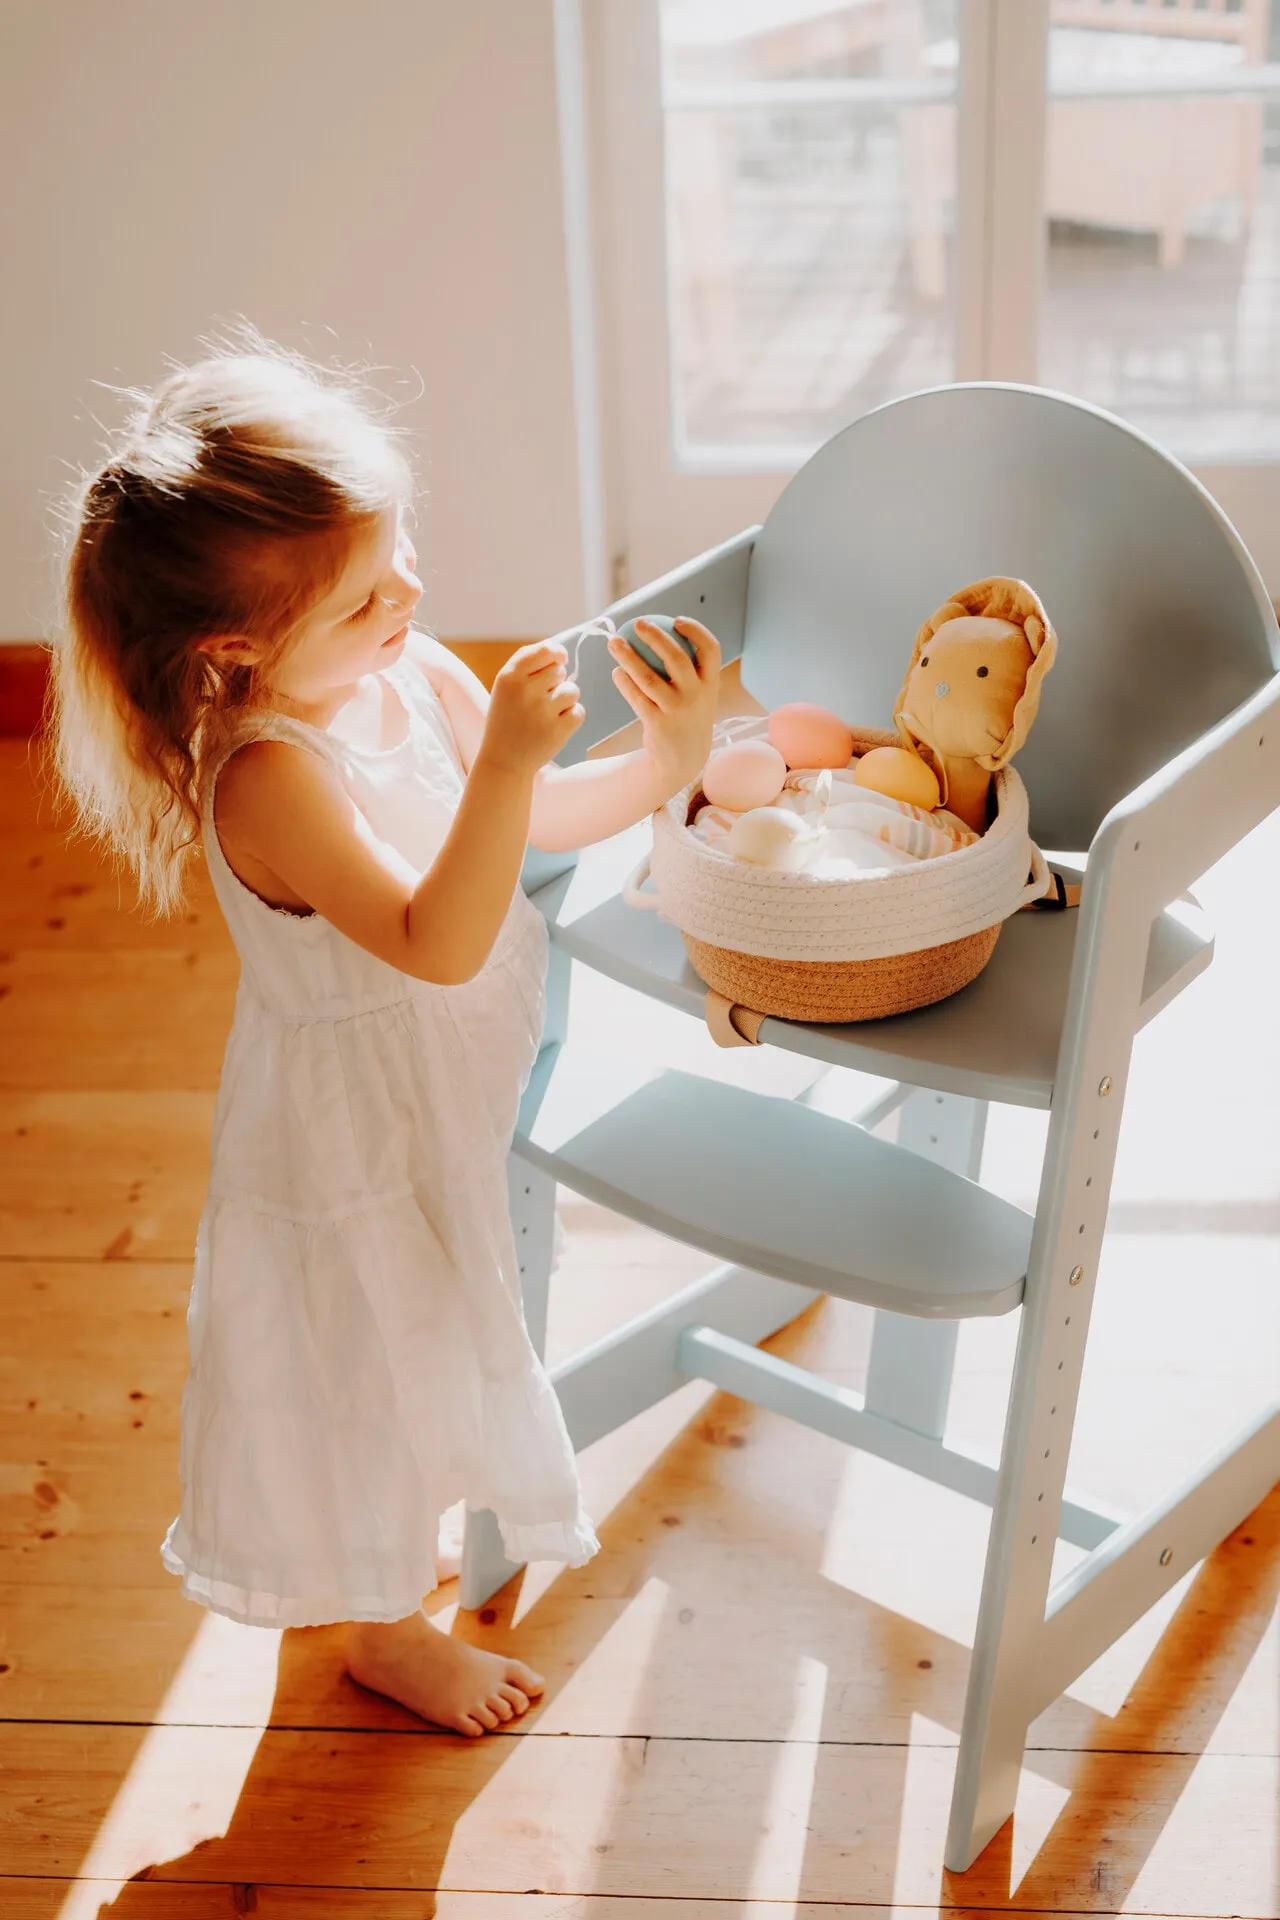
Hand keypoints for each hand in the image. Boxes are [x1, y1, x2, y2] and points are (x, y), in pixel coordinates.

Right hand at [481, 641, 583, 777]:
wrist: (504, 760)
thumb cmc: (507, 718)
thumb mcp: (505, 686)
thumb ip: (528, 664)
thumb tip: (560, 654)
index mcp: (510, 676)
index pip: (545, 650)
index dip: (557, 653)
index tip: (560, 659)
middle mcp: (526, 690)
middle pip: (560, 671)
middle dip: (555, 683)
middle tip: (538, 701)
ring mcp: (543, 710)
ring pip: (572, 690)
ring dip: (565, 701)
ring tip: (546, 714)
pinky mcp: (559, 730)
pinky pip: (579, 711)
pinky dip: (570, 719)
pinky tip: (553, 726)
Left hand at [609, 618, 720, 791]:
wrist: (683, 760)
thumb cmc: (687, 717)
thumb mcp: (700, 695)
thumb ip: (690, 670)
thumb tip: (663, 633)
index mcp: (711, 684)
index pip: (711, 649)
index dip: (696, 631)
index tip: (676, 620)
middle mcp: (697, 696)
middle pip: (677, 658)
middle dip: (655, 636)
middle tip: (637, 624)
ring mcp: (677, 710)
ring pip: (649, 677)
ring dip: (629, 657)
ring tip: (614, 643)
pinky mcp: (658, 724)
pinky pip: (637, 698)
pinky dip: (624, 683)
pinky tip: (616, 672)